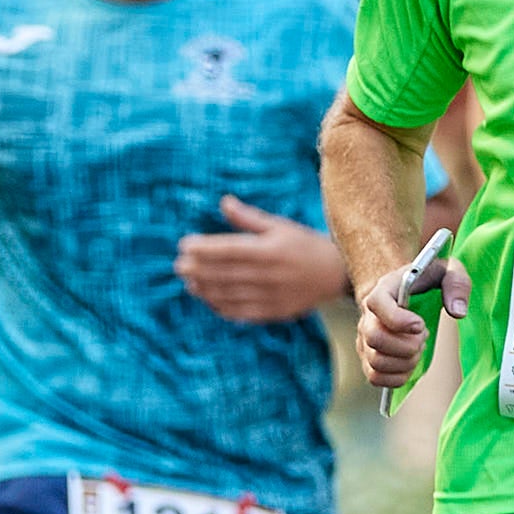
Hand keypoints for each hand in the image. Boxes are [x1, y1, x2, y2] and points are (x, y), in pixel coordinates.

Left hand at [175, 197, 352, 322]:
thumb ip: (249, 219)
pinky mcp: (273, 312)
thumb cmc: (304, 245)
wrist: (335, 275)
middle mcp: (270, 274)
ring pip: (229, 294)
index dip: (204, 248)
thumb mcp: (280, 226)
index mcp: (271, 249)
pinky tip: (208, 298)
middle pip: (225, 273)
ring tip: (188, 281)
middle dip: (198, 269)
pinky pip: (241, 312)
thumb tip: (224, 202)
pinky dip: (221, 306)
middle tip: (178, 265)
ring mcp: (271, 295)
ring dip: (205, 288)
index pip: (229, 249)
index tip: (183, 244)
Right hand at [354, 252, 470, 391]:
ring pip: (376, 362)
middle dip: (406, 345)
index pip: (377, 304)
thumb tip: (458, 311)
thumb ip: (456, 283)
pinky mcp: (368, 358)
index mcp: (383, 290)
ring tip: (418, 348)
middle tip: (423, 336)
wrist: (405, 293)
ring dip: (405, 361)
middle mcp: (367, 316)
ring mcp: (365, 340)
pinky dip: (397, 377)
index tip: (421, 325)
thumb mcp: (447, 271)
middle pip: (375, 338)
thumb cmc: (426, 281)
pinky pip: (376, 377)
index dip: (399, 319)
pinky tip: (410, 362)